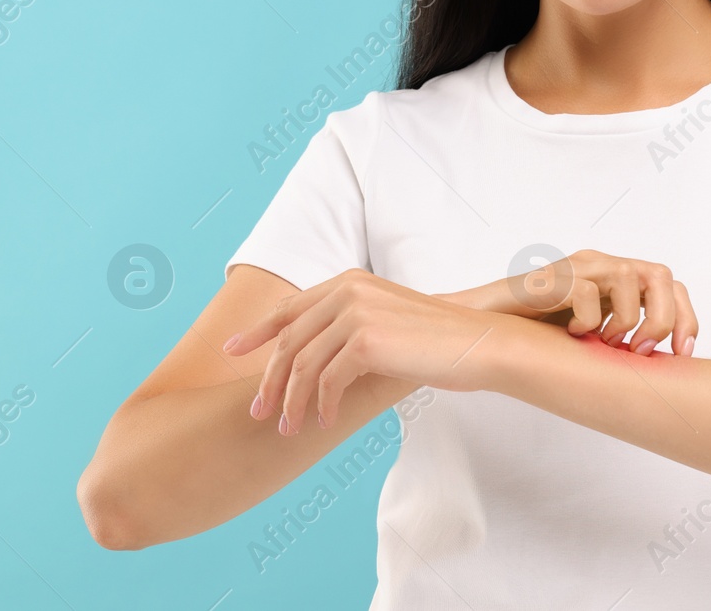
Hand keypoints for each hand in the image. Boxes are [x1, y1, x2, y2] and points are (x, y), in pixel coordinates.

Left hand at [222, 268, 500, 435]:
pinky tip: (323, 422)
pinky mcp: (366, 340)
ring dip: (291, 401)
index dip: (256, 331)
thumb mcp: (386, 324)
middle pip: (289, 341)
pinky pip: (327, 380)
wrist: (480, 344)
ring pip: (303, 365)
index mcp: (348, 282)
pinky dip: (320, 405)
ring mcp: (355, 313)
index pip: (290, 308)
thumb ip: (350, 328)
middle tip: (258, 412)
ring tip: (288, 428)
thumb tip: (313, 358)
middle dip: (270, 380)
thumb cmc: (437, 342)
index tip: (231, 351)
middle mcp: (347, 290)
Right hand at [438, 249, 698, 356]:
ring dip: (627, 320)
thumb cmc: (537, 330)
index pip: (670, 284)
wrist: (487, 323)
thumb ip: (624, 334)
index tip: (683, 354)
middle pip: (660, 275)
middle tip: (642, 351)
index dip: (686, 318)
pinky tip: (576, 334)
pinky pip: (587, 292)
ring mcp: (576, 267)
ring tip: (607, 342)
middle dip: (663, 319)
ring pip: (630, 276)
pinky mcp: (553, 278)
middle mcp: (600, 264)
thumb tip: (665, 363)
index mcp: (614, 277)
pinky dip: (589, 320)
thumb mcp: (594, 333)